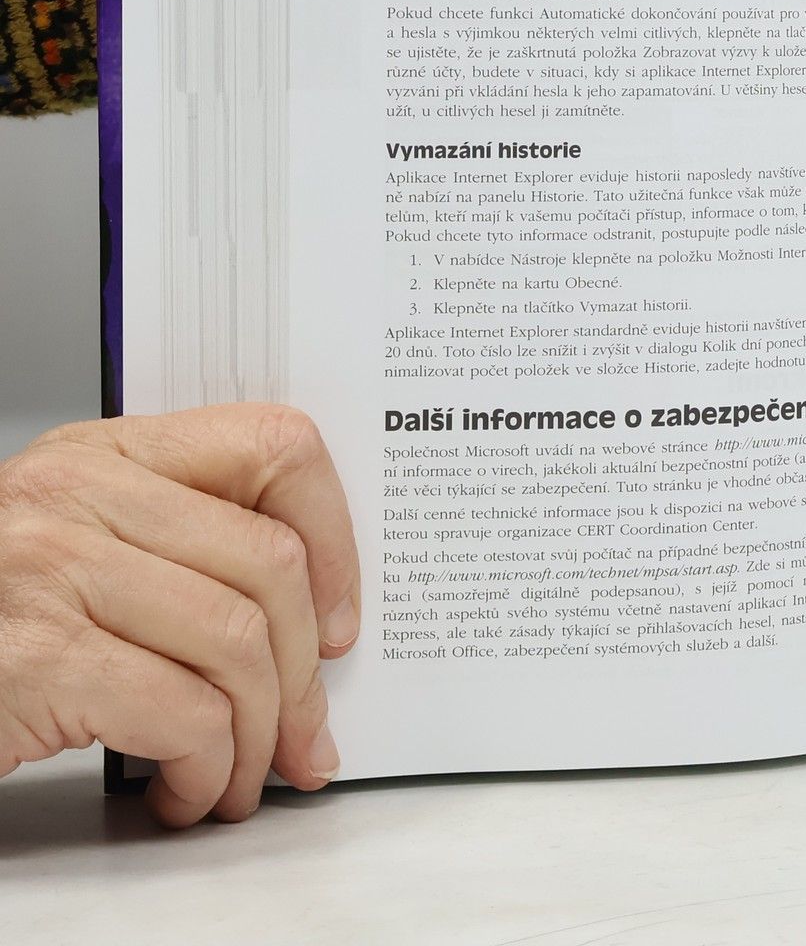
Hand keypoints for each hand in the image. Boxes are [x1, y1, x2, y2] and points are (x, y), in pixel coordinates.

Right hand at [0, 404, 358, 825]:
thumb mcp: (77, 545)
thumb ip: (177, 545)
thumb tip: (314, 618)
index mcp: (105, 452)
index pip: (273, 445)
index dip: (335, 536)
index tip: (341, 616)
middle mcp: (77, 494)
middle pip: (272, 563)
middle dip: (306, 672)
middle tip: (304, 734)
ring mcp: (50, 571)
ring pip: (238, 643)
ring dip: (260, 735)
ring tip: (239, 776)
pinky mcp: (33, 660)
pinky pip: (183, 712)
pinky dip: (205, 770)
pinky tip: (185, 791)